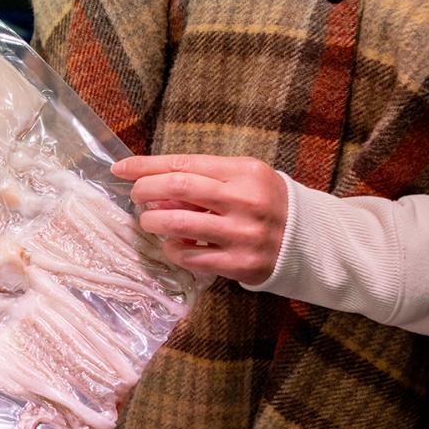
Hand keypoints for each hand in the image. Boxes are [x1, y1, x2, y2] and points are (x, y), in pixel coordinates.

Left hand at [112, 153, 287, 283]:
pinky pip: (191, 257)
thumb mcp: (243, 178)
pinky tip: (172, 245)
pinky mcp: (240, 264)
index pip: (184, 164)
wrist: (307, 240)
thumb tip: (155, 188)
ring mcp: (243, 234)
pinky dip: (173, 249)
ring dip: (153, 222)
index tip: (121, 168)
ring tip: (149, 221)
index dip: (146, 166)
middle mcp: (245, 200)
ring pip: (179, 225)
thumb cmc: (264, 203)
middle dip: (146, 190)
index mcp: (244, 172)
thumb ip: (203, 178)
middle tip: (136, 196)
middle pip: (178, 189)